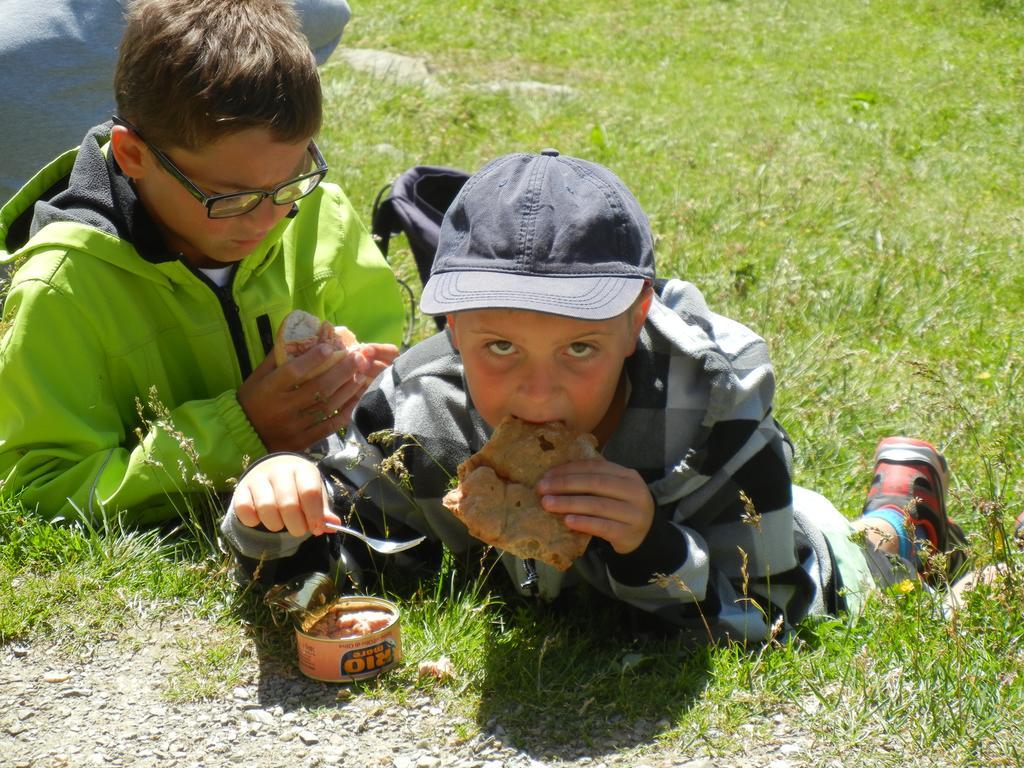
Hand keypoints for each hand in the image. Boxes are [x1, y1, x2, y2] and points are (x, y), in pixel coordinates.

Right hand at [232, 454, 340, 536]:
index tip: (317, 528)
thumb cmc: (299, 488)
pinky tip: (261, 519)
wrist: (273, 473)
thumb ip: (323, 511)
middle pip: (288, 503)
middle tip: (299, 530)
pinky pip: (244, 510)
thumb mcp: (314, 496)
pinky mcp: (241, 488)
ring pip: (266, 508)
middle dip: (296, 525)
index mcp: (302, 469)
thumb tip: (333, 525)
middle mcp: (279, 470)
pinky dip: (253, 521)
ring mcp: (258, 478)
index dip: (314, 515)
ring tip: (281, 524)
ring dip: (275, 525)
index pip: (310, 492)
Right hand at [237, 341, 396, 450]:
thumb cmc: (253, 399)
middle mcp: (282, 408)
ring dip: (349, 388)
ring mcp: (294, 426)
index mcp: (268, 389)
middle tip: (359, 356)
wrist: (243, 435)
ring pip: (328, 405)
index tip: (330, 346)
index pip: (293, 372)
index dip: (313, 359)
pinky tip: (358, 396)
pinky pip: (330, 425)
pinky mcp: (303, 440)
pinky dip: (347, 410)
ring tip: (363, 372)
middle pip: (318, 388)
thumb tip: (302, 335)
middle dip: (342, 371)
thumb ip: (278, 357)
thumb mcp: (258, 376)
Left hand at [537, 458, 654, 554]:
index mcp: (628, 475)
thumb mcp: (614, 491)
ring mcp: (634, 514)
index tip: (547, 475)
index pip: (596, 467)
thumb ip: (593, 481)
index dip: (570, 469)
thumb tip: (554, 476)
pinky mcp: (628, 534)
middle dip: (565, 484)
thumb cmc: (621, 509)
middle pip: (596, 484)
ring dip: (569, 503)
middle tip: (542, 489)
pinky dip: (584, 522)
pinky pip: (603, 526)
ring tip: (548, 504)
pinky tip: (567, 521)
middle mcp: (634, 492)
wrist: (645, 537)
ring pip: (598, 505)